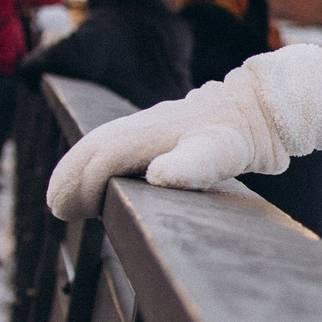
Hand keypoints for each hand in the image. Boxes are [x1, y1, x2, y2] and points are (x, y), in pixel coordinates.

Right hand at [46, 69, 290, 219]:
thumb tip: (158, 175)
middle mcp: (145, 127)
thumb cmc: (244, 136)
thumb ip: (192, 165)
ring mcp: (153, 127)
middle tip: (56, 207)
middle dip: (70, 176)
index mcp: (149, 134)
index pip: (102, 158)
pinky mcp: (164, 132)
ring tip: (69, 197)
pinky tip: (105, 178)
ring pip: (105, 143)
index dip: (80, 184)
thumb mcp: (223, 154)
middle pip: (95, 147)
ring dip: (81, 168)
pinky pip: (121, 144)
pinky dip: (102, 161)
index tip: (65, 211)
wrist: (265, 109)